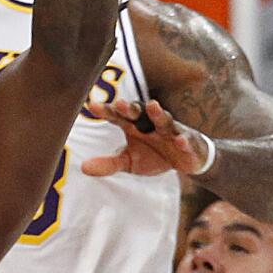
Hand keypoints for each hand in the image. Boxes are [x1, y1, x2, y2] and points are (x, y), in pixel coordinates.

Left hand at [81, 98, 210, 178]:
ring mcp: (171, 131)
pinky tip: (180, 141)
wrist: (186, 160)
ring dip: (158, 114)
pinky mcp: (188, 141)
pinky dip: (184, 140)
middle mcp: (151, 124)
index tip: (92, 106)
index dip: (107, 111)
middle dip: (130, 108)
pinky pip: (186, 140)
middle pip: (140, 112)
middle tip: (120, 104)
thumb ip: (109, 163)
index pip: (118, 116)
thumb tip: (83, 167)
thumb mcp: (129, 162)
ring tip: (152, 106)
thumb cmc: (154, 156)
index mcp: (134, 126)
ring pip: (164, 120)